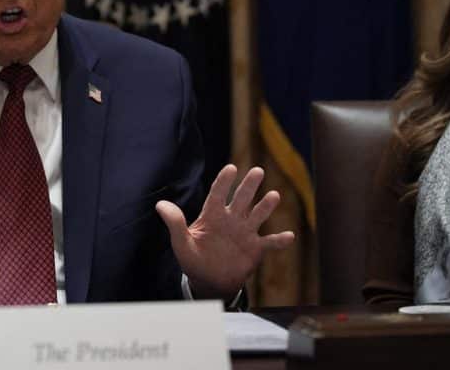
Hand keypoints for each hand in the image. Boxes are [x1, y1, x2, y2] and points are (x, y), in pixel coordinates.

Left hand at [155, 164, 293, 298]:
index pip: (218, 194)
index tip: (231, 168)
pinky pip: (270, 243)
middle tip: (257, 171)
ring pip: (258, 215)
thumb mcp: (181, 242)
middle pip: (242, 198)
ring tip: (273, 195)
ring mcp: (245, 233)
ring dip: (266, 206)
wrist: (209, 281)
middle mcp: (231, 220)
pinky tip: (289, 236)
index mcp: (212, 216)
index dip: (224, 182)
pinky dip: (279, 241)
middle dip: (249, 185)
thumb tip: (160, 204)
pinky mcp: (255, 249)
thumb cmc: (193, 260)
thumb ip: (175, 223)